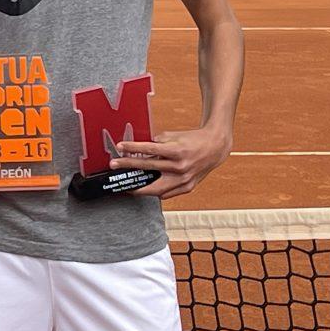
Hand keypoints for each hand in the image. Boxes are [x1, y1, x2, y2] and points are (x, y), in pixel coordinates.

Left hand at [110, 127, 232, 199]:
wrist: (215, 148)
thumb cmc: (192, 140)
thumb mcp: (173, 136)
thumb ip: (156, 143)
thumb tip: (137, 150)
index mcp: (177, 151)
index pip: (150, 149)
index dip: (133, 147)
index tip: (120, 146)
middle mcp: (180, 167)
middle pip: (149, 168)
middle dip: (128, 166)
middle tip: (114, 165)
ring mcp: (184, 179)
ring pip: (156, 188)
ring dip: (138, 187)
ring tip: (125, 185)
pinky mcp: (187, 187)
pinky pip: (166, 194)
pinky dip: (154, 192)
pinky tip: (143, 190)